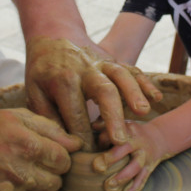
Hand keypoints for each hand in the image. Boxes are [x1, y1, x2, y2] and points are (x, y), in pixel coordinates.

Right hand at [0, 109, 80, 190]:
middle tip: (33, 161)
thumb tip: (76, 143)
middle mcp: (19, 173)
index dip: (60, 157)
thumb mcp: (15, 116)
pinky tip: (3, 181)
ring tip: (17, 170)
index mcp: (27, 146)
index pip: (64, 161)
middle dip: (50, 172)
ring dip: (35, 186)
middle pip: (56, 182)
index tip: (50, 152)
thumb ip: (49, 128)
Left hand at [25, 36, 161, 150]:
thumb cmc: (43, 70)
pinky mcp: (113, 60)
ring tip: (144, 112)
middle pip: (103, 91)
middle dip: (113, 116)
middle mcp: (85, 69)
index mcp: (63, 80)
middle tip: (120, 140)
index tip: (90, 155)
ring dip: (134, 93)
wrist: (53, 34)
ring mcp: (102, 63)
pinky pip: (132, 69)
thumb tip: (65, 143)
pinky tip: (156, 97)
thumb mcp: (34, 91)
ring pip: (122, 76)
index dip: (83, 137)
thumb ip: (48, 117)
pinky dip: (145, 82)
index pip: (75, 114)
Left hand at [92, 120, 171, 190]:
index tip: (97, 146)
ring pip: (134, 167)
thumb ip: (106, 125)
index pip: (114, 134)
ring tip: (108, 186)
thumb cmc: (132, 133)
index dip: (104, 139)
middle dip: (111, 158)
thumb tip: (92, 125)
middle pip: (125, 149)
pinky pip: (142, 180)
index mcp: (128, 130)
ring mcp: (144, 156)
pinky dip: (134, 190)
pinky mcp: (149, 168)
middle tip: (97, 167)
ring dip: (121, 177)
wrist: (159, 138)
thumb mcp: (122, 125)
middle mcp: (137, 143)